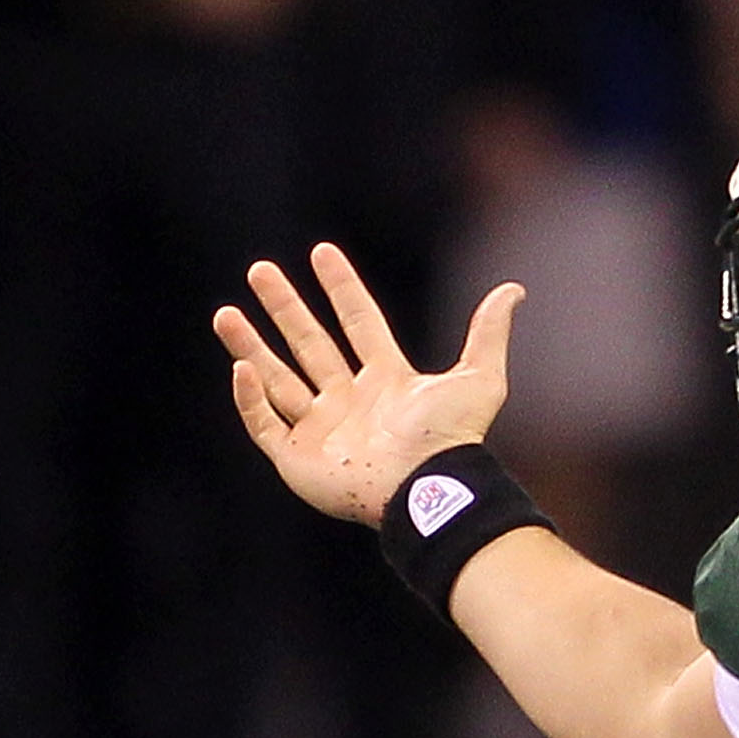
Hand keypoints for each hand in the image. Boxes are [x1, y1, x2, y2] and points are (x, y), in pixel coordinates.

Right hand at [214, 244, 523, 524]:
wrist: (425, 486)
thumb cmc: (451, 439)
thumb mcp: (478, 377)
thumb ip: (488, 332)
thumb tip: (514, 289)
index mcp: (385, 380)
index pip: (358, 322)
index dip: (341, 287)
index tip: (322, 251)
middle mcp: (349, 401)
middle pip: (308, 344)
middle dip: (283, 307)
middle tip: (259, 270)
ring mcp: (321, 430)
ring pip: (276, 380)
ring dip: (250, 346)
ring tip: (224, 313)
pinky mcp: (297, 459)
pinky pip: (264, 423)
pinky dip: (249, 399)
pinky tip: (241, 368)